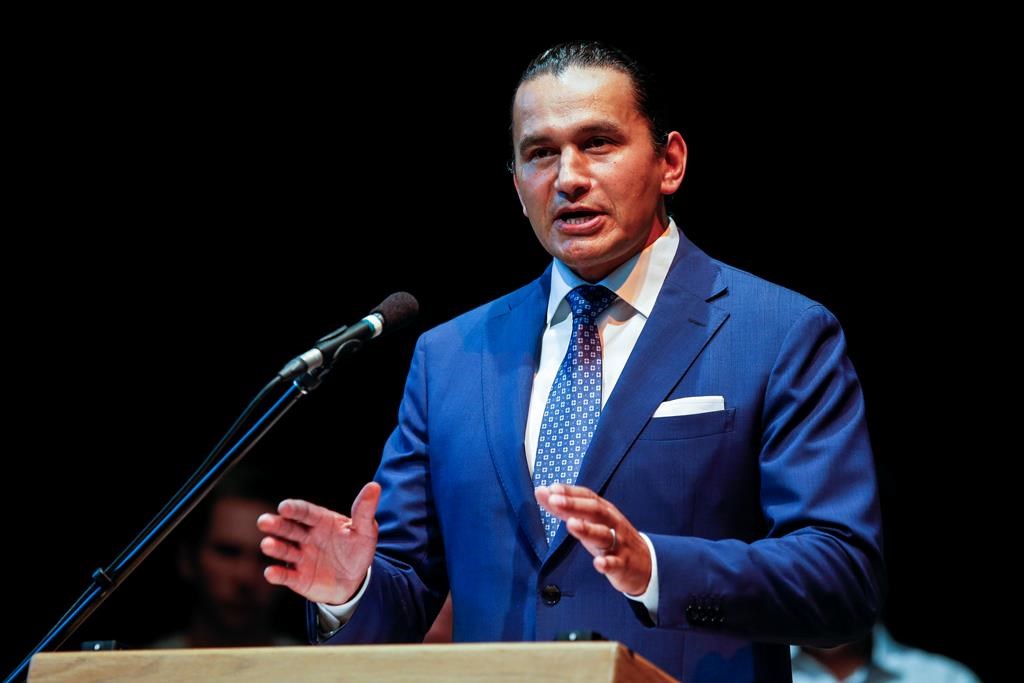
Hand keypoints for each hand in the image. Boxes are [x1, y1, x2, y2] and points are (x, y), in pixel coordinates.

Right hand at [257, 481, 380, 604]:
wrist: (355, 580)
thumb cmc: (357, 549)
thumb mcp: (365, 530)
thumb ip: (365, 510)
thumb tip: (374, 486)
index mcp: (320, 521)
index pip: (305, 512)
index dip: (295, 509)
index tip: (284, 506)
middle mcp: (306, 537)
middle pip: (289, 528)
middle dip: (276, 525)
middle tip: (264, 522)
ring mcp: (300, 557)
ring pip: (284, 550)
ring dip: (275, 547)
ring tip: (267, 544)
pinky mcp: (297, 578)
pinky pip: (286, 575)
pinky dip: (277, 574)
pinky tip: (271, 572)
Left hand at [535, 483, 650, 595]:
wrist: (646, 564)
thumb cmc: (611, 538)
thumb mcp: (590, 521)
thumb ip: (564, 508)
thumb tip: (541, 491)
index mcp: (603, 511)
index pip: (587, 496)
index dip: (570, 492)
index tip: (552, 488)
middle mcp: (612, 523)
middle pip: (595, 511)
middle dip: (574, 505)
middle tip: (555, 500)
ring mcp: (619, 543)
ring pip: (604, 535)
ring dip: (588, 529)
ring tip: (571, 524)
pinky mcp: (623, 564)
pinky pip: (616, 563)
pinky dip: (607, 563)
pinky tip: (598, 564)